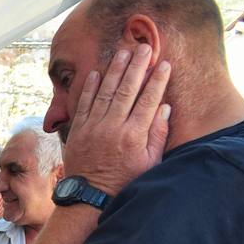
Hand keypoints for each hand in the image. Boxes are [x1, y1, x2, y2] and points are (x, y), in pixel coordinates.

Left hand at [62, 43, 171, 195]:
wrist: (90, 195)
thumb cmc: (124, 179)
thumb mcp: (150, 162)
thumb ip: (157, 134)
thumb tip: (164, 107)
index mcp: (134, 135)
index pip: (149, 100)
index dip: (157, 80)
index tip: (164, 63)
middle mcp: (113, 127)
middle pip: (128, 90)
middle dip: (137, 66)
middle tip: (144, 47)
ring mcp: (94, 127)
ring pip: (106, 92)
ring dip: (115, 70)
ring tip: (123, 52)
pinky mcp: (79, 130)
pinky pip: (85, 103)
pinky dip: (90, 87)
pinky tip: (96, 72)